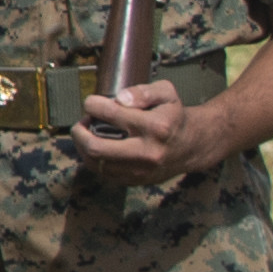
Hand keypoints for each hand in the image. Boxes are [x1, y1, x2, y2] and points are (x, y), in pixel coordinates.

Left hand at [70, 78, 221, 186]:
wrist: (192, 145)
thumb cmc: (173, 115)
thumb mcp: (166, 93)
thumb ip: (142, 91)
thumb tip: (120, 98)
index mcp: (155, 127)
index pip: (109, 112)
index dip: (92, 104)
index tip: (92, 102)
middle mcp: (148, 151)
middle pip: (96, 147)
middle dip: (79, 131)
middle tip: (83, 122)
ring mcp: (142, 170)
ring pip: (96, 162)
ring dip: (83, 146)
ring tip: (88, 133)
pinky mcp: (137, 180)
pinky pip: (103, 173)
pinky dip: (92, 159)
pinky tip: (96, 147)